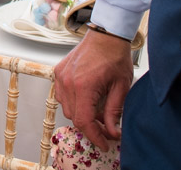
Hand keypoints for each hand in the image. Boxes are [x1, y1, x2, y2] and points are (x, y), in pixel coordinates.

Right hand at [54, 30, 132, 151]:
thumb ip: (114, 112)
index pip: (84, 121)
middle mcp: (67, 82)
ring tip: (98, 111)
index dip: (94, 136)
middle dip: (91, 126)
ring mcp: (60, 76)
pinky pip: (62, 96)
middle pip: (74, 117)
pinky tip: (88, 99)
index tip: (104, 144)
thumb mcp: (121, 87)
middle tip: (107, 128)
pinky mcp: (58, 72)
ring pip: (67, 108)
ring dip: (82, 114)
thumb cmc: (115, 57)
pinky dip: (74, 102)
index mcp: (83, 86)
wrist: (106, 36)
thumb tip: (113, 132)